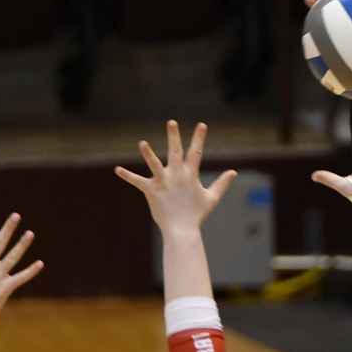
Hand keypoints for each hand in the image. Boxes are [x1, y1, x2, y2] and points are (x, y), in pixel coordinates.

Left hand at [116, 120, 236, 232]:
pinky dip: (127, 176)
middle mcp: (176, 175)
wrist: (182, 230)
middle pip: (175, 152)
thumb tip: (233, 172)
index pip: (196, 153)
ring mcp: (163, 182)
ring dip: (148, 153)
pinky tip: (117, 170)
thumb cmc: (197, 214)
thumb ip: (222, 183)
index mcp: (190, 175)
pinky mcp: (151, 191)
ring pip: (154, 164)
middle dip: (174, 136)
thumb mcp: (212, 198)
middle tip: (172, 122)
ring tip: (142, 143)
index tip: (201, 125)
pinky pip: (137, 182)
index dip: (199, 138)